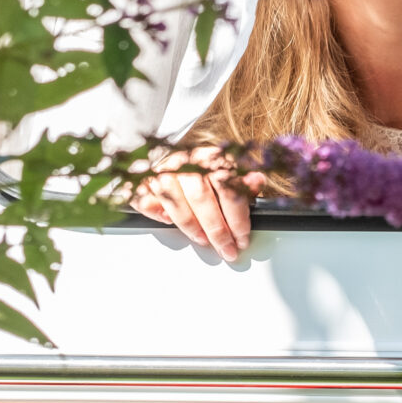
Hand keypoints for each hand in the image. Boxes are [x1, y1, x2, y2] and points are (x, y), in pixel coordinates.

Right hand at [130, 148, 257, 260]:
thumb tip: (257, 181)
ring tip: (203, 240)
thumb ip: (243, 180)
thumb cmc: (200, 167)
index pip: (227, 188)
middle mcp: (186, 162)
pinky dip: (156, 213)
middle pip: (202, 199)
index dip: (237, 217)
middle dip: (217, 230)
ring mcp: (163, 171)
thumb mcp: (227, 170)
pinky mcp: (144, 181)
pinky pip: (147, 200)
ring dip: (191, 226)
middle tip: (227, 248)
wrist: (167, 154)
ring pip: (176, 202)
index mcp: (210, 158)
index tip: (242, 236)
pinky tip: (168, 222)